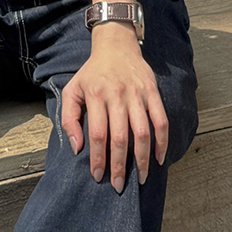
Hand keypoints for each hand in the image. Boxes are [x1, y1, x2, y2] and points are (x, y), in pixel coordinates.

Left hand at [60, 22, 167, 190]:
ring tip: (141, 178)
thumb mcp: (72, 90)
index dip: (98, 158)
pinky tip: (159, 159)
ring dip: (143, 159)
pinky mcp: (152, 92)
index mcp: (95, 95)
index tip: (98, 176)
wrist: (115, 46)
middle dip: (120, 165)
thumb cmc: (91, 73)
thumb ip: (69, 118)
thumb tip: (77, 147)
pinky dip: (162, 142)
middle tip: (119, 186)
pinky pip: (161, 120)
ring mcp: (137, 94)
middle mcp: (117, 95)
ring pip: (143, 132)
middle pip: (120, 137)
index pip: (98, 134)